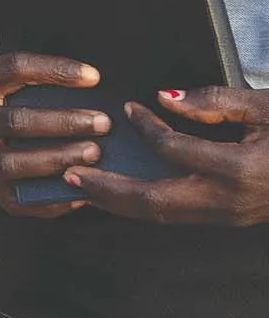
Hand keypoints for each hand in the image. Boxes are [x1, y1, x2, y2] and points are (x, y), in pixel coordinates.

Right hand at [0, 52, 108, 213]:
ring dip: (59, 160)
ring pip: (16, 164)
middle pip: (17, 122)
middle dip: (64, 123)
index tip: (94, 77)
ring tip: (94, 154)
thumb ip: (26, 73)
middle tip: (102, 123)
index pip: (14, 69)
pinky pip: (16, 199)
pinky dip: (50, 200)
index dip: (55, 72)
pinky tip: (78, 193)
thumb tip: (88, 81)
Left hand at [67, 86, 268, 226]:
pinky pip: (180, 215)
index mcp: (240, 170)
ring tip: (82, 188)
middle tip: (69, 173)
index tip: (128, 109)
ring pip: (165, 216)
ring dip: (121, 204)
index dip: (146, 128)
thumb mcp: (266, 106)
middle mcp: (231, 201)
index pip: (175, 151)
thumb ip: (216, 101)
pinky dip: (145, 206)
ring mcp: (231, 215)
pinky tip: (120, 194)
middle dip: (109, 190)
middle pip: (157, 202)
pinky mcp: (230, 218)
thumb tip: (167, 98)